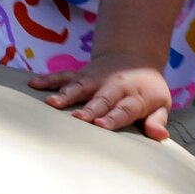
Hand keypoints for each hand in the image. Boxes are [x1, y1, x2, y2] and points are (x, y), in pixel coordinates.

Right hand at [29, 53, 173, 140]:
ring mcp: (95, 79)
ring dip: (66, 94)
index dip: (113, 117)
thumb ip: (157, 120)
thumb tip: (160, 134)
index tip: (101, 125)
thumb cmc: (148, 90)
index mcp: (134, 96)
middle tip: (78, 118)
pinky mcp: (81, 74)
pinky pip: (64, 75)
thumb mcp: (161, 104)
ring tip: (51, 103)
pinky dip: (49, 79)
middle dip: (90, 108)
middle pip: (101, 99)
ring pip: (79, 86)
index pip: (124, 109)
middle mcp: (113, 86)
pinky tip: (34, 84)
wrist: (135, 59)